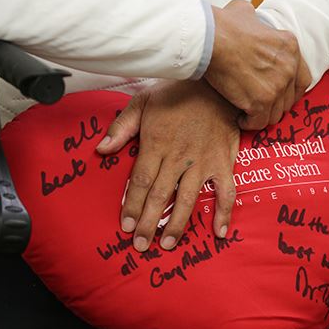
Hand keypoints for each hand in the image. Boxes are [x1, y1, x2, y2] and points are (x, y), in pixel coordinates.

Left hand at [96, 80, 239, 251]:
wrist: (215, 83)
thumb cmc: (176, 92)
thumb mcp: (142, 101)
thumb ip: (122, 127)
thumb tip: (101, 150)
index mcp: (157, 143)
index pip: (140, 181)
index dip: (132, 206)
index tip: (126, 226)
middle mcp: (179, 157)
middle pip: (160, 196)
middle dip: (149, 222)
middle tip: (141, 245)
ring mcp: (203, 162)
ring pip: (188, 199)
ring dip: (177, 224)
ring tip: (167, 244)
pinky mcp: (223, 162)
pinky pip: (226, 191)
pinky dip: (223, 212)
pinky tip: (218, 232)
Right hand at [206, 0, 311, 130]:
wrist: (212, 40)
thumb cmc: (224, 27)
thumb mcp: (247, 14)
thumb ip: (256, 23)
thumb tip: (249, 21)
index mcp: (289, 47)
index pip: (302, 79)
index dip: (291, 92)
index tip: (281, 97)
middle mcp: (288, 68)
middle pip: (289, 100)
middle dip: (274, 105)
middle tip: (261, 105)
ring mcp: (277, 86)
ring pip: (275, 114)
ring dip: (262, 115)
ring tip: (250, 113)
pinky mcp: (261, 102)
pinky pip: (260, 122)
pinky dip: (250, 123)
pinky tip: (241, 119)